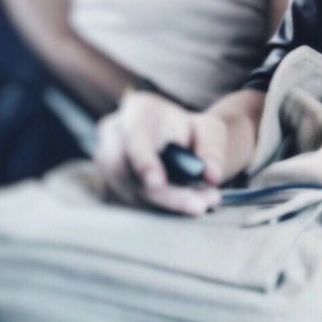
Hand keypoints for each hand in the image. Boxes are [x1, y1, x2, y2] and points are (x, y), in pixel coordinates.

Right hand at [95, 91, 239, 215]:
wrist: (172, 143)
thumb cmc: (186, 131)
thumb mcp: (207, 129)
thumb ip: (212, 147)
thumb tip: (211, 175)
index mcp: (137, 112)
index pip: (133, 137)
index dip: (143, 162)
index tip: (157, 184)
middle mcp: (114, 138)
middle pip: (127, 172)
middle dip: (164, 195)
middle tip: (198, 206)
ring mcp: (110, 165)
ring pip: (132, 193)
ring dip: (169, 204)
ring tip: (204, 203)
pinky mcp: (115, 189)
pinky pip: (136, 204)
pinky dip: (164, 209)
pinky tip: (191, 205)